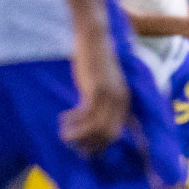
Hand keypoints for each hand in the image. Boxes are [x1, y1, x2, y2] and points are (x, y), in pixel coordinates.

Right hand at [62, 31, 129, 155]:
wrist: (94, 37)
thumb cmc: (95, 59)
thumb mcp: (103, 83)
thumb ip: (102, 100)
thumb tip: (90, 120)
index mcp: (124, 101)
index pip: (115, 133)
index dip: (98, 145)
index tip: (83, 150)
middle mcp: (120, 101)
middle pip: (107, 136)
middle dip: (89, 145)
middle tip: (72, 145)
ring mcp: (110, 96)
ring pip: (95, 129)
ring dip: (78, 136)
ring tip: (64, 134)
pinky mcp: (96, 90)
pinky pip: (85, 116)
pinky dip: (73, 123)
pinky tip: (63, 120)